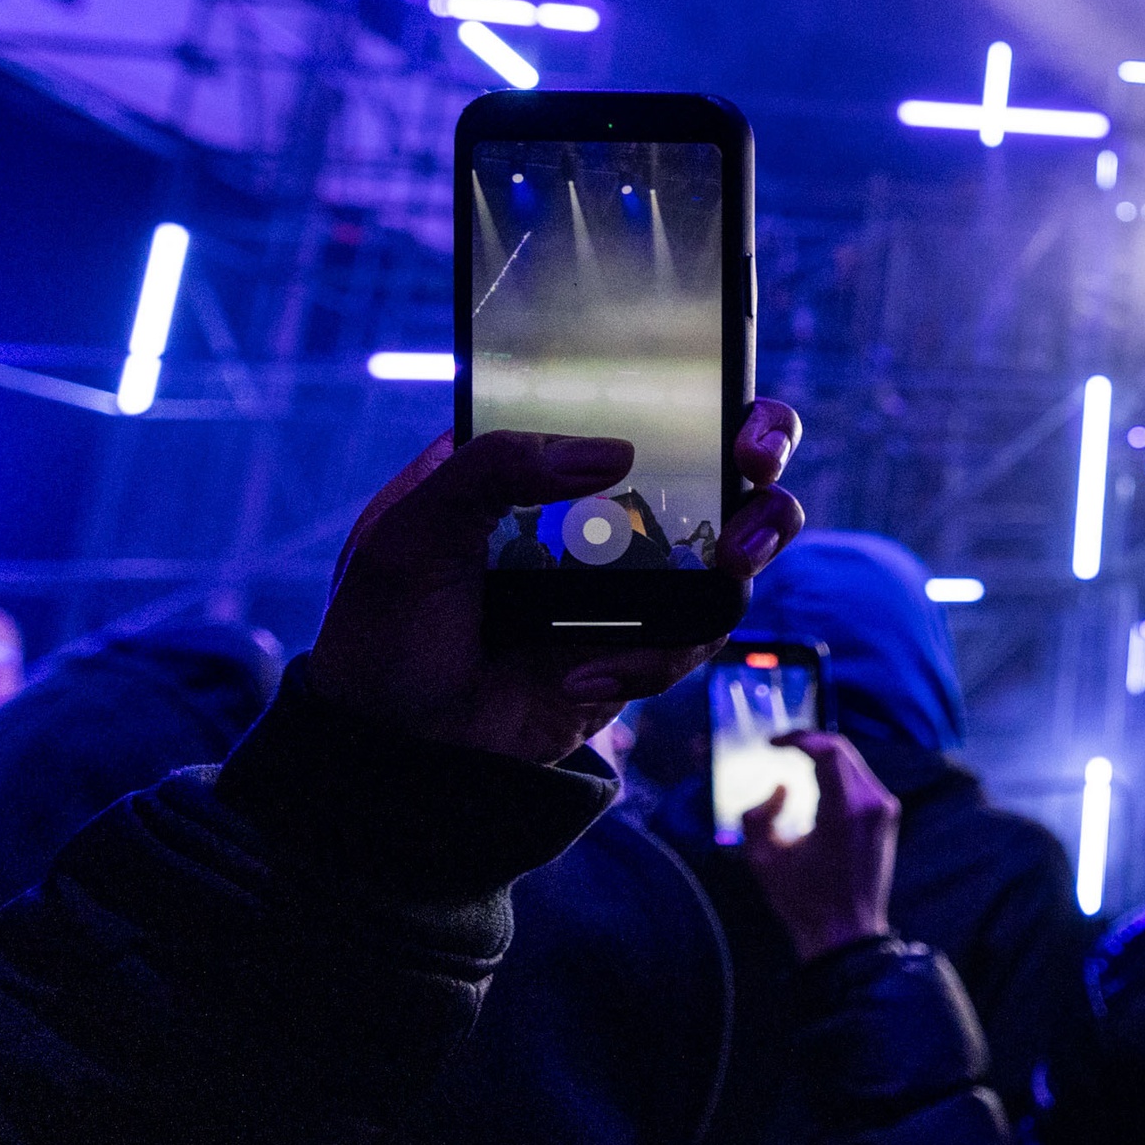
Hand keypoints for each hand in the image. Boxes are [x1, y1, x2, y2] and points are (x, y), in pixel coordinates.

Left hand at [303, 400, 805, 766]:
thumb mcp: (410, 533)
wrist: (392, 754)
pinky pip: (691, 639)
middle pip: (716, 462)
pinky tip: (582, 679)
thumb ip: (492, 471)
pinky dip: (652, 659)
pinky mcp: (640, 648)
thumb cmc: (382, 631)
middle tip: (754, 466)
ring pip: (732, 548)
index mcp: (542, 466)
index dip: (702, 390)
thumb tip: (616, 453)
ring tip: (731, 565)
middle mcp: (599, 515)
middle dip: (762, 454)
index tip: (722, 406)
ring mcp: (629, 583)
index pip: (633, 403)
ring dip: (752, 545)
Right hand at [743, 729, 898, 961]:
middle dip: (809, 744)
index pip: (828, 751)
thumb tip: (780, 789)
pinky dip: (838, 775)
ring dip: (823, 759)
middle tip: (780, 747)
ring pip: (854, 764)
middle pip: (842, 751)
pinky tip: (816, 785)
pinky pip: (862, 782)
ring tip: (793, 763)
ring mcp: (885, 810)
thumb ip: (758, 816)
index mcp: (844, 811)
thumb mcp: (762, 860)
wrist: (846, 934)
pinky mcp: (888, 819)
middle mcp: (872, 804)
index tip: (772, 743)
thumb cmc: (803, 901)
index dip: (798, 738)